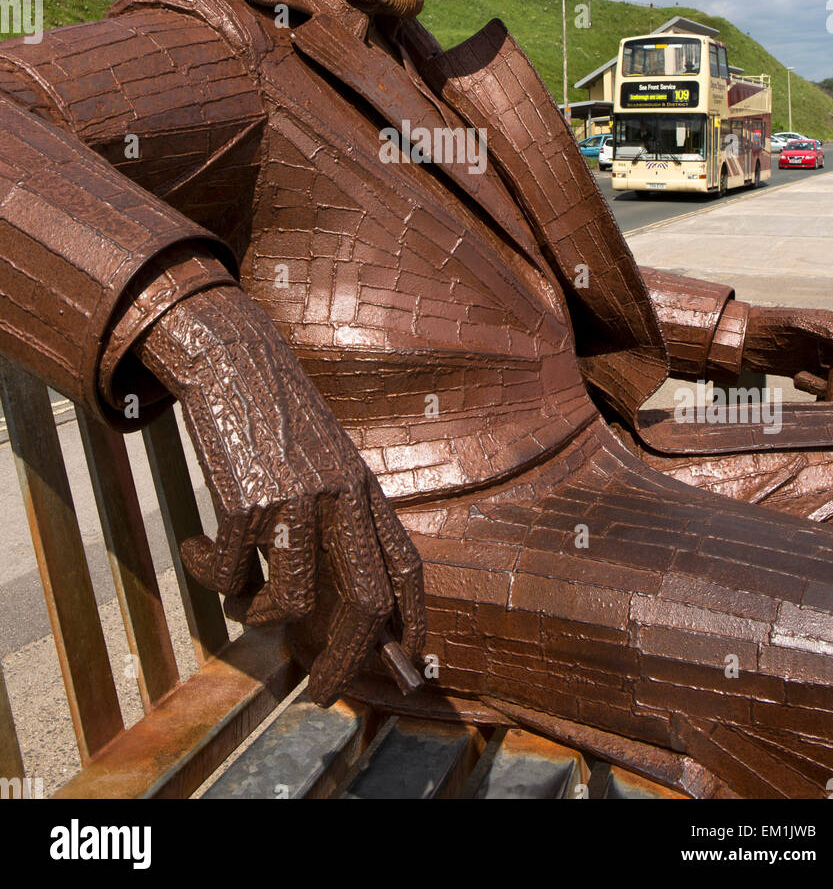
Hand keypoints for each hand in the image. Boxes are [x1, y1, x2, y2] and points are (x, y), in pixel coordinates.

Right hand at [136, 283, 424, 703]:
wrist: (233, 362)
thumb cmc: (279, 425)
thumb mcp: (324, 465)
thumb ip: (340, 523)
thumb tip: (347, 608)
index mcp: (364, 490)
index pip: (406, 569)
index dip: (412, 624)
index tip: (405, 666)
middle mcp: (340, 496)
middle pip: (364, 602)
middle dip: (344, 660)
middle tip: (318, 691)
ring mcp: (295, 497)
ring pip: (287, 600)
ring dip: (256, 615)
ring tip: (236, 596)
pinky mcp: (245, 499)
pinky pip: (229, 573)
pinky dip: (210, 575)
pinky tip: (197, 550)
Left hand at [743, 305, 832, 400]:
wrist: (742, 340)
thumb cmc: (769, 324)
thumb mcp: (800, 324)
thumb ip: (831, 334)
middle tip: (827, 381)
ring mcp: (825, 362)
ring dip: (829, 387)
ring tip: (801, 379)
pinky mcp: (813, 377)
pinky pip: (829, 392)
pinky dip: (821, 393)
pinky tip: (800, 382)